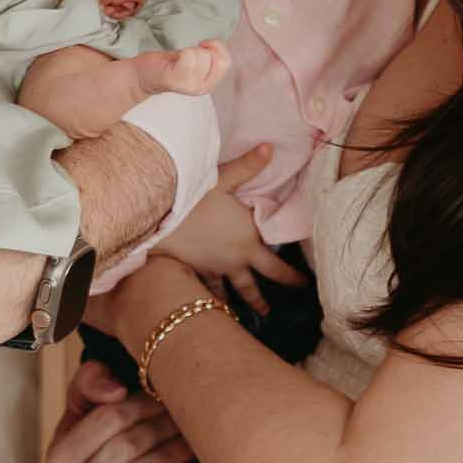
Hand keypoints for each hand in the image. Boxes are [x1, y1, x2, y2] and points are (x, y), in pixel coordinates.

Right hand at [43, 359, 191, 462]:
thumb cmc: (103, 445)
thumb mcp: (88, 408)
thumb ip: (91, 381)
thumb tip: (115, 390)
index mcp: (58, 460)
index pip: (106, 418)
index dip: (141, 403)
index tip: (162, 394)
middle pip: (126, 446)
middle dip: (161, 425)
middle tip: (183, 414)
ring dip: (171, 452)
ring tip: (187, 439)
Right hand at [154, 144, 307, 314]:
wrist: (158, 221)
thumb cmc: (192, 200)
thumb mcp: (222, 179)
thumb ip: (248, 166)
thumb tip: (270, 147)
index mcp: (248, 241)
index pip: (277, 266)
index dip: (292, 277)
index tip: (303, 285)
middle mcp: (234, 261)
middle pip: (256, 284)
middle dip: (266, 298)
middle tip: (275, 310)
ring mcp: (213, 270)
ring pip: (231, 292)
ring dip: (242, 303)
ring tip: (251, 315)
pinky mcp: (193, 272)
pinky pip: (206, 290)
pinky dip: (211, 299)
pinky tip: (211, 306)